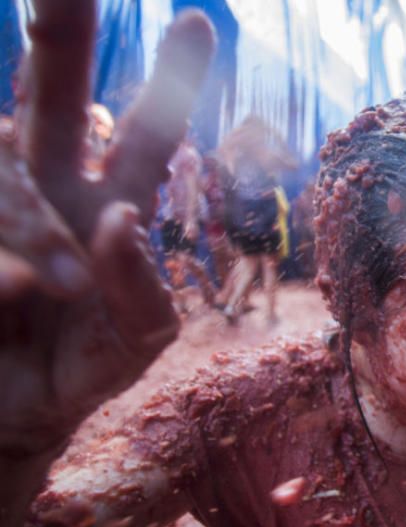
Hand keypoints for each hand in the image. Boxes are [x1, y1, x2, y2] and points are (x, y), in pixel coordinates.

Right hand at [0, 1, 214, 451]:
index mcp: (108, 206)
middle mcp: (49, 188)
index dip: (168, 83)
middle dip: (61, 33)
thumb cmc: (77, 370)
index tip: (196, 22)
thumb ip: (140, 290)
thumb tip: (119, 220)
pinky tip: (11, 299)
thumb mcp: (132, 342)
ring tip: (62, 288)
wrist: (5, 418)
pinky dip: (9, 255)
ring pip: (5, 159)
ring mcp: (1, 208)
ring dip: (28, 220)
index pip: (145, 134)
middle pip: (56, 93)